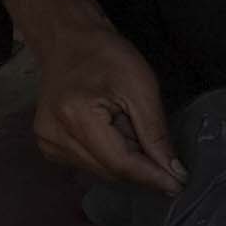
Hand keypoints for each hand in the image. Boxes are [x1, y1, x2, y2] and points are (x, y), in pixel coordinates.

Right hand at [10, 0, 180, 191]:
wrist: (68, 40)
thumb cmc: (105, 55)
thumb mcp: (141, 87)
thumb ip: (156, 133)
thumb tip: (173, 172)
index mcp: (76, 117)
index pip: (120, 163)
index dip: (151, 176)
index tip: (178, 185)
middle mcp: (54, 136)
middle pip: (110, 171)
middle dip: (139, 166)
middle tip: (158, 146)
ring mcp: (47, 143)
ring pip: (100, 171)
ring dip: (123, 159)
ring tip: (127, 125)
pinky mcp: (48, 146)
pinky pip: (88, 164)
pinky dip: (107, 155)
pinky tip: (111, 131)